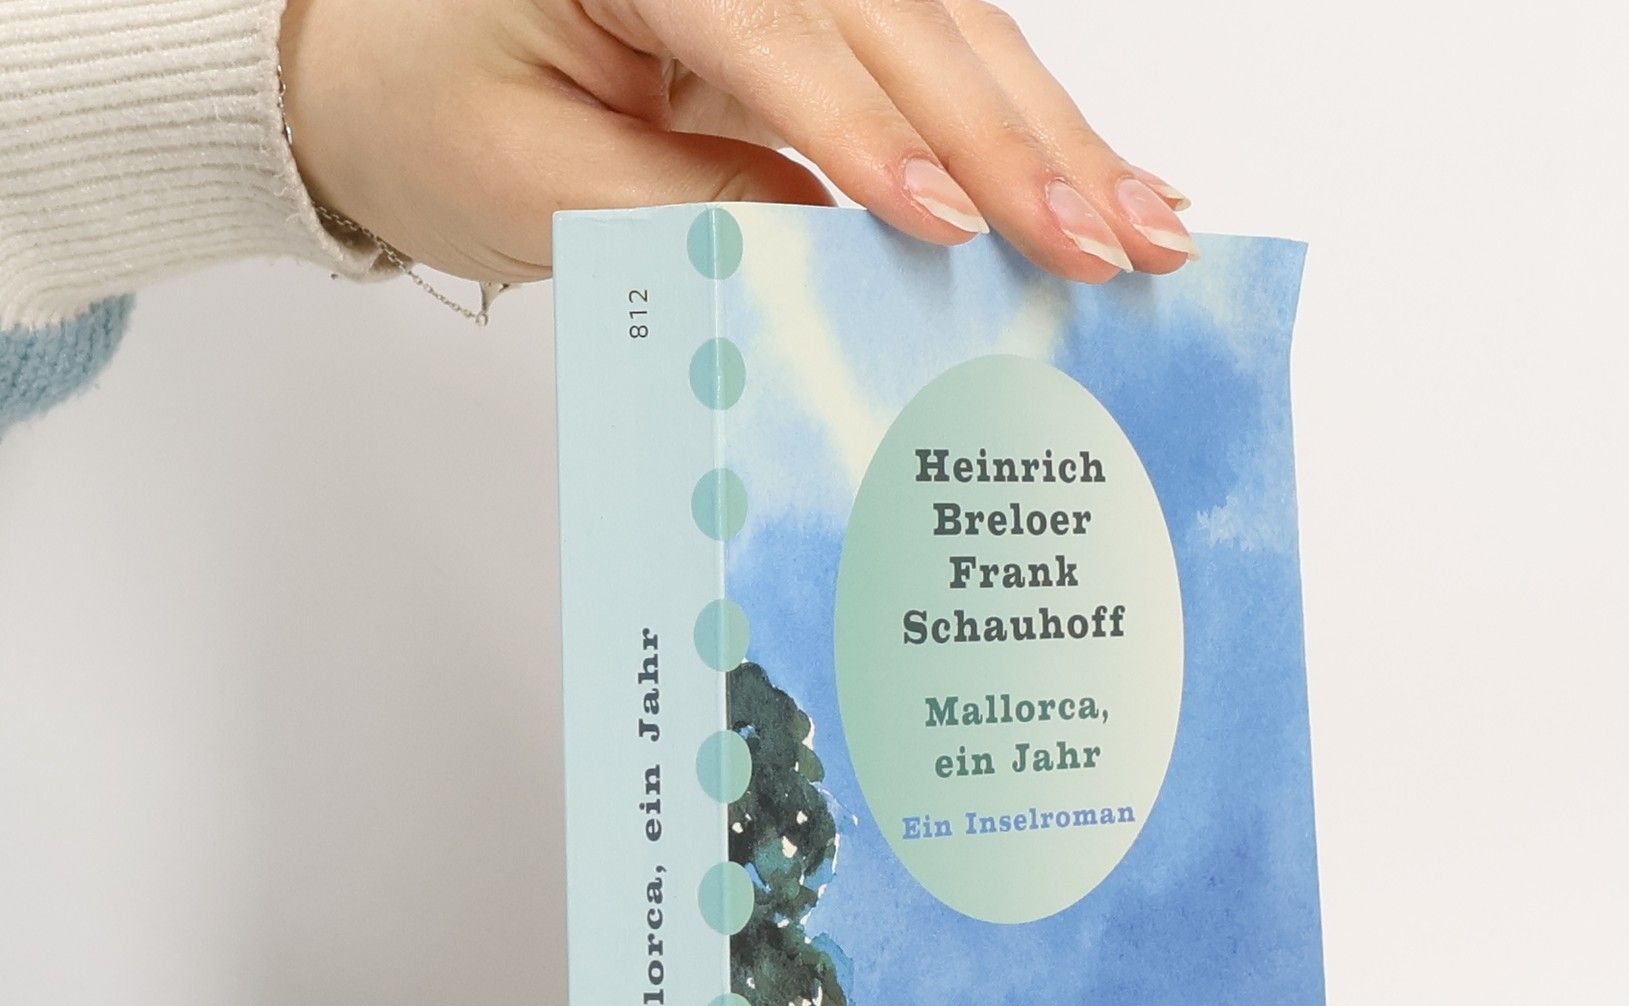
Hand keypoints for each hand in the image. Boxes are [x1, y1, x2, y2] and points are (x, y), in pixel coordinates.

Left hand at [279, 0, 1196, 287]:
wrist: (387, 61)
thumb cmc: (439, 110)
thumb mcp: (541, 189)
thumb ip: (691, 218)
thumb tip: (848, 260)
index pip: (774, 31)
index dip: (872, 135)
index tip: (952, 226)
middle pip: (902, 19)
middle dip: (1014, 143)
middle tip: (1109, 246)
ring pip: (951, 28)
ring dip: (1054, 136)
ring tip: (1143, 226)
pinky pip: (942, 49)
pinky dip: (1026, 122)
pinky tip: (1102, 174)